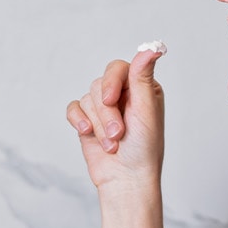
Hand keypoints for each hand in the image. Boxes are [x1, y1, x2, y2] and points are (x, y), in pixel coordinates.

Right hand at [65, 48, 164, 190]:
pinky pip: (74, 108)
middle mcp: (122, 94)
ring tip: (112, 144)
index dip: (111, 82)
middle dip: (106, 113)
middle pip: (99, 85)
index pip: (118, 68)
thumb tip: (154, 47)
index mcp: (141, 88)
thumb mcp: (146, 111)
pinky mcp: (87, 120)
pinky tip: (87, 133)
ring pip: (87, 99)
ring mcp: (103, 107)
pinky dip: (79, 120)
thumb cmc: (143, 149)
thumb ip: (143, 77)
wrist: (126, 180)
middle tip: (118, 134)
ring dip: (98, 124)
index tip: (110, 100)